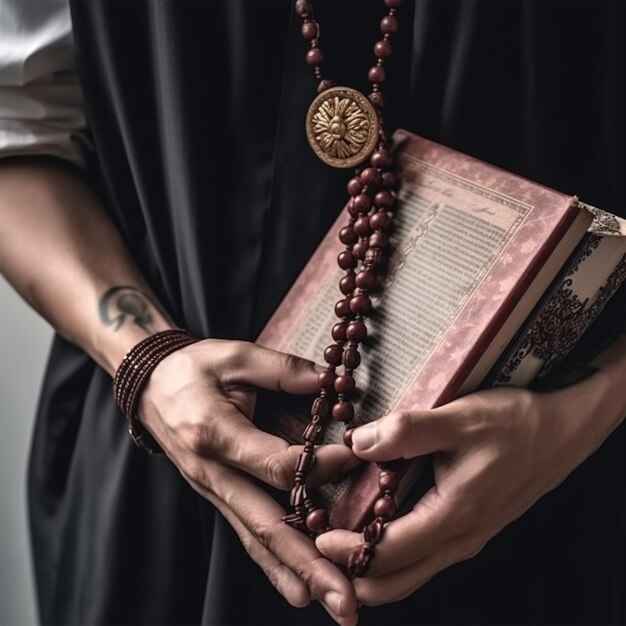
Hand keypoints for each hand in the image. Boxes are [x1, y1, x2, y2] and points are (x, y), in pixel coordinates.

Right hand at [138, 339, 358, 625]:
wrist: (151, 388)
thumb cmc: (193, 369)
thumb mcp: (235, 355)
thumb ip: (284, 369)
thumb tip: (333, 382)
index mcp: (215, 434)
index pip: (275, 464)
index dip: (319, 466)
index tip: (355, 458)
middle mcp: (213, 474)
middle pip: (267, 525)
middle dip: (310, 563)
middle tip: (347, 598)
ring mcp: (214, 491)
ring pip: (258, 541)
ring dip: (298, 575)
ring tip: (335, 603)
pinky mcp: (219, 497)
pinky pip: (249, 536)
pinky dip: (275, 565)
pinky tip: (300, 590)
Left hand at [316, 356, 624, 606]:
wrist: (561, 431)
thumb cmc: (513, 423)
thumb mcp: (459, 418)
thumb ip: (407, 431)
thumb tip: (357, 444)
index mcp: (454, 517)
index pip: (388, 555)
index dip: (346, 550)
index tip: (315, 535)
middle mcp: (459, 540)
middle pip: (395, 582)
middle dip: (352, 575)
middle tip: (317, 552)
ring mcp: (465, 538)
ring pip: (409, 573)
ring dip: (370, 567)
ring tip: (336, 543)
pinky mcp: (468, 528)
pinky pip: (423, 556)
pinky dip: (391, 554)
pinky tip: (372, 528)